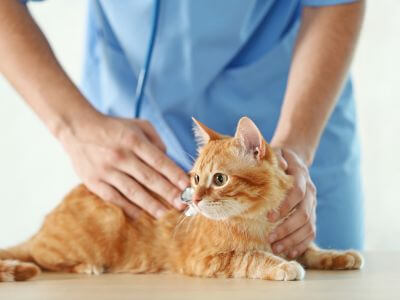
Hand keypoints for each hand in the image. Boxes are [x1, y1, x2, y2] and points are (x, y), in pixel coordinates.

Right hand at [59, 114, 188, 218]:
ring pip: (133, 191)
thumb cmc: (114, 127)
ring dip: (151, 205)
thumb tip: (168, 160)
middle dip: (168, 193)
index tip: (186, 187)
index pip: (159, 161)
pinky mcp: (94, 181)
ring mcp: (106, 170)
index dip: (174, 175)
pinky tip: (140, 215)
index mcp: (134, 140)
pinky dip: (128, 208)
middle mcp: (121, 156)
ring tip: (165, 215)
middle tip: (182, 205)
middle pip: (149, 179)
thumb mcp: (137, 125)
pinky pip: (114, 198)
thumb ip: (156, 140)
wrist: (77, 128)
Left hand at [267, 148, 316, 258]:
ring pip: (309, 226)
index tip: (269, 217)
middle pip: (303, 214)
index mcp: (301, 176)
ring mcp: (313, 204)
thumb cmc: (279, 157)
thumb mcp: (276, 152)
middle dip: (287, 228)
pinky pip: (311, 232)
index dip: (285, 206)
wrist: (295, 159)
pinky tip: (290, 252)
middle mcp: (310, 192)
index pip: (297, 193)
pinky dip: (302, 243)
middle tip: (271, 238)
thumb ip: (276, 158)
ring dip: (293, 239)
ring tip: (277, 248)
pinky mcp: (312, 213)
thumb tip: (280, 165)